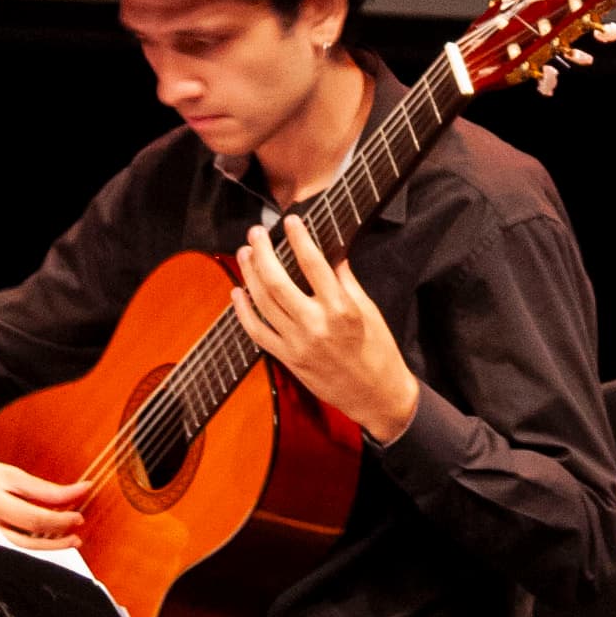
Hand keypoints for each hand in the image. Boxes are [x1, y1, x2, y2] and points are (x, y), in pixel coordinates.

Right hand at [0, 437, 90, 545]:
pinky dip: (23, 555)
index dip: (66, 505)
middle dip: (60, 530)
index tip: (82, 504)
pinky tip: (36, 552)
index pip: (39, 501)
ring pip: (18, 548)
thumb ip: (37, 488)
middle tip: (77, 527)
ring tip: (66, 541)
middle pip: (31, 528)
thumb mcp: (3, 473)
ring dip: (48, 548)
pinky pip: (1, 555)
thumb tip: (73, 495)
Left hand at [231, 216, 420, 444]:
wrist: (377, 396)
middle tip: (256, 232)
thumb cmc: (378, 350)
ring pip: (263, 303)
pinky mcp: (288, 360)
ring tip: (246, 254)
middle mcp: (317, 325)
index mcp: (341, 309)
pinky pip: (257, 332)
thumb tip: (330, 253)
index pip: (314, 264)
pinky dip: (244, 311)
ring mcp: (298, 344)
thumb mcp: (368, 310)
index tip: (290, 221)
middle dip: (263, 252)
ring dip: (250, 274)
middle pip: (278, 281)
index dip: (299, 238)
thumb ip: (345, 281)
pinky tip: (237, 292)